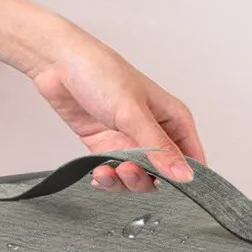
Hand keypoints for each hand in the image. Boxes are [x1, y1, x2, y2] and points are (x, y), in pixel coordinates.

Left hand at [29, 26, 206, 192]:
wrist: (58, 64)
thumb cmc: (100, 73)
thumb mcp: (133, 113)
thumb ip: (159, 148)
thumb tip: (184, 176)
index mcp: (173, 119)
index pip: (192, 159)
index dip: (186, 178)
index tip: (170, 187)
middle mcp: (155, 133)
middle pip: (164, 176)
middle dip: (146, 180)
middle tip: (128, 170)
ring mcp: (131, 143)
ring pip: (139, 179)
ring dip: (124, 181)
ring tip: (108, 170)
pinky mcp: (108, 149)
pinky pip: (115, 176)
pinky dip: (108, 180)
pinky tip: (99, 174)